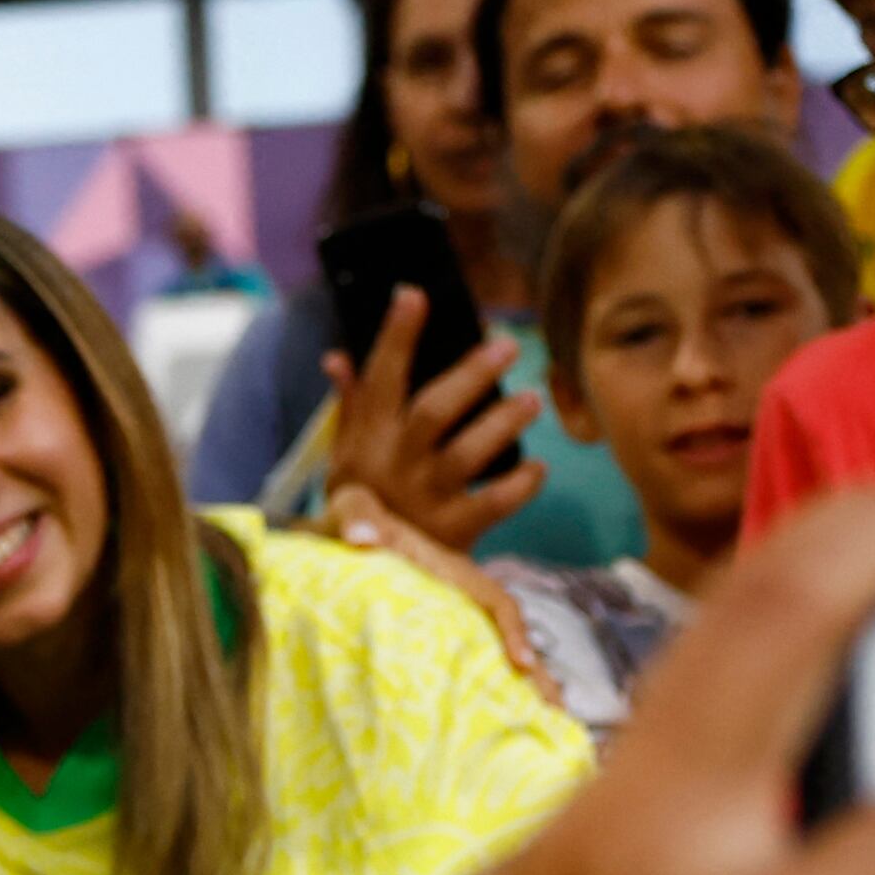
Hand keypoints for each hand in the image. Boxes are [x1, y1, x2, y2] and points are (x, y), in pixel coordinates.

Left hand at [320, 487, 560, 709]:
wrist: (335, 541)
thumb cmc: (348, 524)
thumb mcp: (351, 508)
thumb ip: (356, 516)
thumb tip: (361, 539)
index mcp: (450, 570)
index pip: (493, 600)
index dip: (512, 629)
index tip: (520, 663)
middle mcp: (459, 599)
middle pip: (506, 639)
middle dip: (535, 675)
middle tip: (555, 716)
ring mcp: (448, 622)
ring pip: (490, 660)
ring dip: (517, 693)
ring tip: (537, 733)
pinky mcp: (431, 643)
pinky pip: (464, 670)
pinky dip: (481, 697)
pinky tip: (487, 733)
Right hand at [322, 288, 547, 553]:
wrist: (364, 579)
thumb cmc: (365, 501)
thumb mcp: (346, 457)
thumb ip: (349, 407)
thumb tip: (336, 358)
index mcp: (369, 438)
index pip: (381, 377)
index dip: (396, 336)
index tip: (414, 294)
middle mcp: (396, 464)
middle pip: (433, 411)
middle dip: (471, 375)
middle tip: (508, 346)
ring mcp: (425, 499)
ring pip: (467, 455)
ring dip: (502, 424)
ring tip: (534, 399)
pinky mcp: (452, 534)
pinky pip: (492, 505)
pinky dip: (519, 486)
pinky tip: (538, 467)